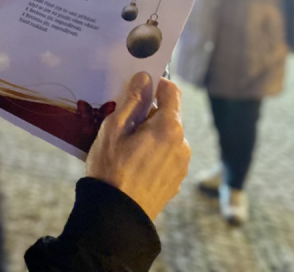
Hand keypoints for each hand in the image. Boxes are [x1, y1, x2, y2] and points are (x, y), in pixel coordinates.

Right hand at [85, 72, 189, 220]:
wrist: (116, 217)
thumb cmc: (111, 168)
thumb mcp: (115, 128)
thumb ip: (132, 100)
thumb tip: (144, 77)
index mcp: (169, 127)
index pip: (172, 91)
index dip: (156, 84)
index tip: (137, 87)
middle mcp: (182, 144)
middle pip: (168, 115)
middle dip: (148, 112)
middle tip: (123, 121)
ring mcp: (181, 165)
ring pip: (167, 136)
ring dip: (151, 133)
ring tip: (126, 145)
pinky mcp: (176, 180)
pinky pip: (167, 155)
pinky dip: (154, 151)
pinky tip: (133, 162)